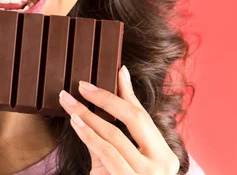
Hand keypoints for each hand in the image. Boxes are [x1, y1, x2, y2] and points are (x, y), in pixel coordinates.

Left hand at [59, 66, 179, 174]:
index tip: (113, 71)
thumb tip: (117, 83)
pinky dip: (88, 134)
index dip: (125, 92)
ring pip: (114, 136)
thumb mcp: (124, 158)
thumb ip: (119, 128)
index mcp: (166, 156)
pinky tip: (75, 122)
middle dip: (106, 98)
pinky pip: (105, 153)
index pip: (144, 116)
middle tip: (81, 85)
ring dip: (88, 115)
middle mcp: (162, 165)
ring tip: (69, 102)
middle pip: (133, 119)